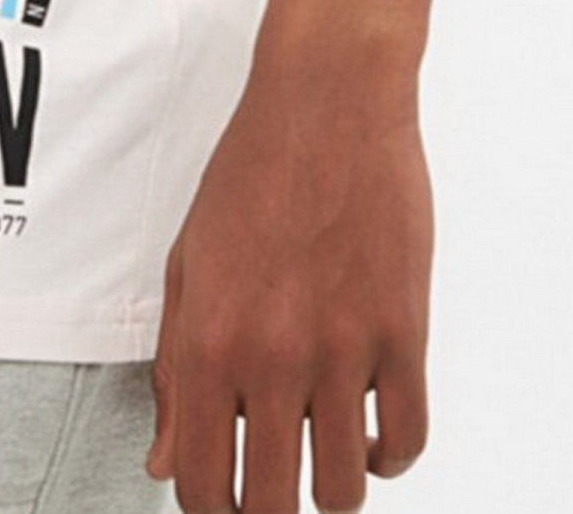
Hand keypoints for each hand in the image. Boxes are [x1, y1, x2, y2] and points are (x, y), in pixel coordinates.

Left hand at [146, 39, 432, 509]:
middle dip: (267, 512)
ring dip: (331, 487)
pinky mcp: (402, 332)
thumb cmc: (251, 172)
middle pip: (271, 505)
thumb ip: (173, 370)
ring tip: (323, 453)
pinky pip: (406, 441)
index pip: (199, 483)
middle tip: (272, 486)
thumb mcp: (188, 263)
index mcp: (208, 340)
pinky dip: (388, 455)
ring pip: (342, 489)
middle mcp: (270, 355)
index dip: (209, 511)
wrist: (326, 99)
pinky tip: (370, 429)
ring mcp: (341, 348)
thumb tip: (165, 462)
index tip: (222, 501)